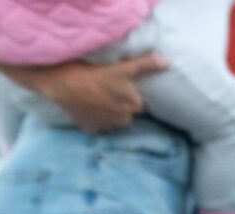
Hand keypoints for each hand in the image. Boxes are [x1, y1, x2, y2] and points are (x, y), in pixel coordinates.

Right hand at [24, 53, 170, 133]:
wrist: (66, 84)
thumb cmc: (97, 74)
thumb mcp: (125, 67)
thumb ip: (147, 65)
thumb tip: (167, 63)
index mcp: (133, 106)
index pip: (141, 104)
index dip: (134, 96)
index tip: (126, 89)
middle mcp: (122, 119)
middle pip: (127, 114)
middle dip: (122, 106)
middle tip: (112, 92)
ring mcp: (106, 126)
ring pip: (114, 121)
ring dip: (110, 114)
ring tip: (101, 100)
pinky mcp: (91, 129)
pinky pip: (98, 126)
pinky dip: (96, 119)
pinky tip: (90, 108)